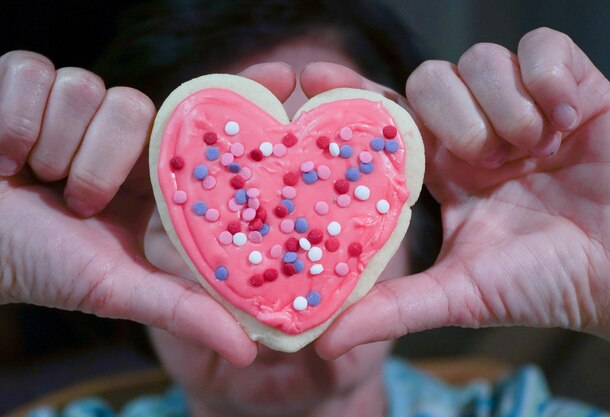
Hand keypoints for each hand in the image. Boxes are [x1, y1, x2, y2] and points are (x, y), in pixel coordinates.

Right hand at [0, 50, 292, 365]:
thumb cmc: (40, 264)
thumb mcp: (117, 289)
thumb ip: (181, 310)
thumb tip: (249, 351)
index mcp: (153, 173)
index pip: (204, 124)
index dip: (242, 97)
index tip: (280, 77)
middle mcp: (121, 133)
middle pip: (141, 108)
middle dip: (101, 162)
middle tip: (75, 201)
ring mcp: (74, 102)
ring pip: (89, 90)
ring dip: (53, 150)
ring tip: (34, 183)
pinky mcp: (23, 79)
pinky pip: (36, 74)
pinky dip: (14, 124)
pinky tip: (2, 158)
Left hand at [310, 27, 609, 357]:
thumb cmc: (549, 282)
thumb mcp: (461, 295)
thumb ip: (392, 310)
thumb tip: (323, 343)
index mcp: (440, 171)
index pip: (384, 119)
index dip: (351, 97)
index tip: (317, 80)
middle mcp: (473, 133)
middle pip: (428, 79)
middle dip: (452, 115)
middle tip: (486, 159)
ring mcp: (520, 106)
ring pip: (480, 60)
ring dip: (505, 108)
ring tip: (535, 150)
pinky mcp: (572, 85)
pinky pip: (541, 46)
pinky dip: (549, 80)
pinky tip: (566, 119)